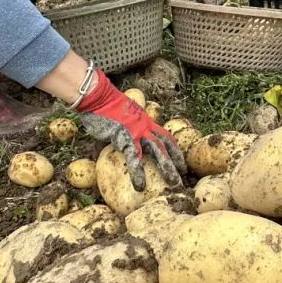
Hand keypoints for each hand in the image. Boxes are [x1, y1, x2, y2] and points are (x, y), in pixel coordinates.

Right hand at [76, 70, 184, 189]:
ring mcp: (137, 131)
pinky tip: (140, 185)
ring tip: (174, 183)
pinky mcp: (125, 137)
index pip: (164, 136)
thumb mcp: (118, 119)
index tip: (180, 161)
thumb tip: (111, 143)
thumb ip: (120, 132)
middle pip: (166, 144)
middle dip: (176, 159)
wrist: (98, 97)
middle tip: (184, 175)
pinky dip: (138, 172)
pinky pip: (134, 157)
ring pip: (158, 150)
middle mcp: (145, 125)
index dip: (174, 149)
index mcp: (145, 121)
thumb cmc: (103, 107)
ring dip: (167, 167)